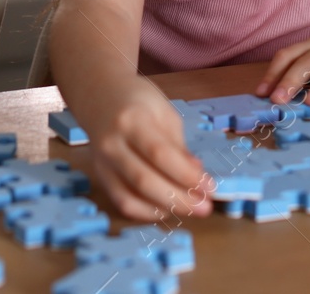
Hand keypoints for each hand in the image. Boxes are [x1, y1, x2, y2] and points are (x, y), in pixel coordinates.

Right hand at [82, 77, 211, 222]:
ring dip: (163, 209)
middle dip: (178, 199)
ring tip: (189, 210)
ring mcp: (102, 163)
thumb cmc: (138, 101)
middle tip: (204, 207)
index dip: (186, 175)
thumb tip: (196, 175)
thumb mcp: (165, 113)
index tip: (210, 187)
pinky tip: (165, 209)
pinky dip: (145, 212)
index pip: (160, 154)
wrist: (99, 96)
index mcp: (131, 120)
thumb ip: (179, 146)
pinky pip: (121, 202)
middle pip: (144, 181)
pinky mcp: (100, 176)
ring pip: (130, 198)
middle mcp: (112, 144)